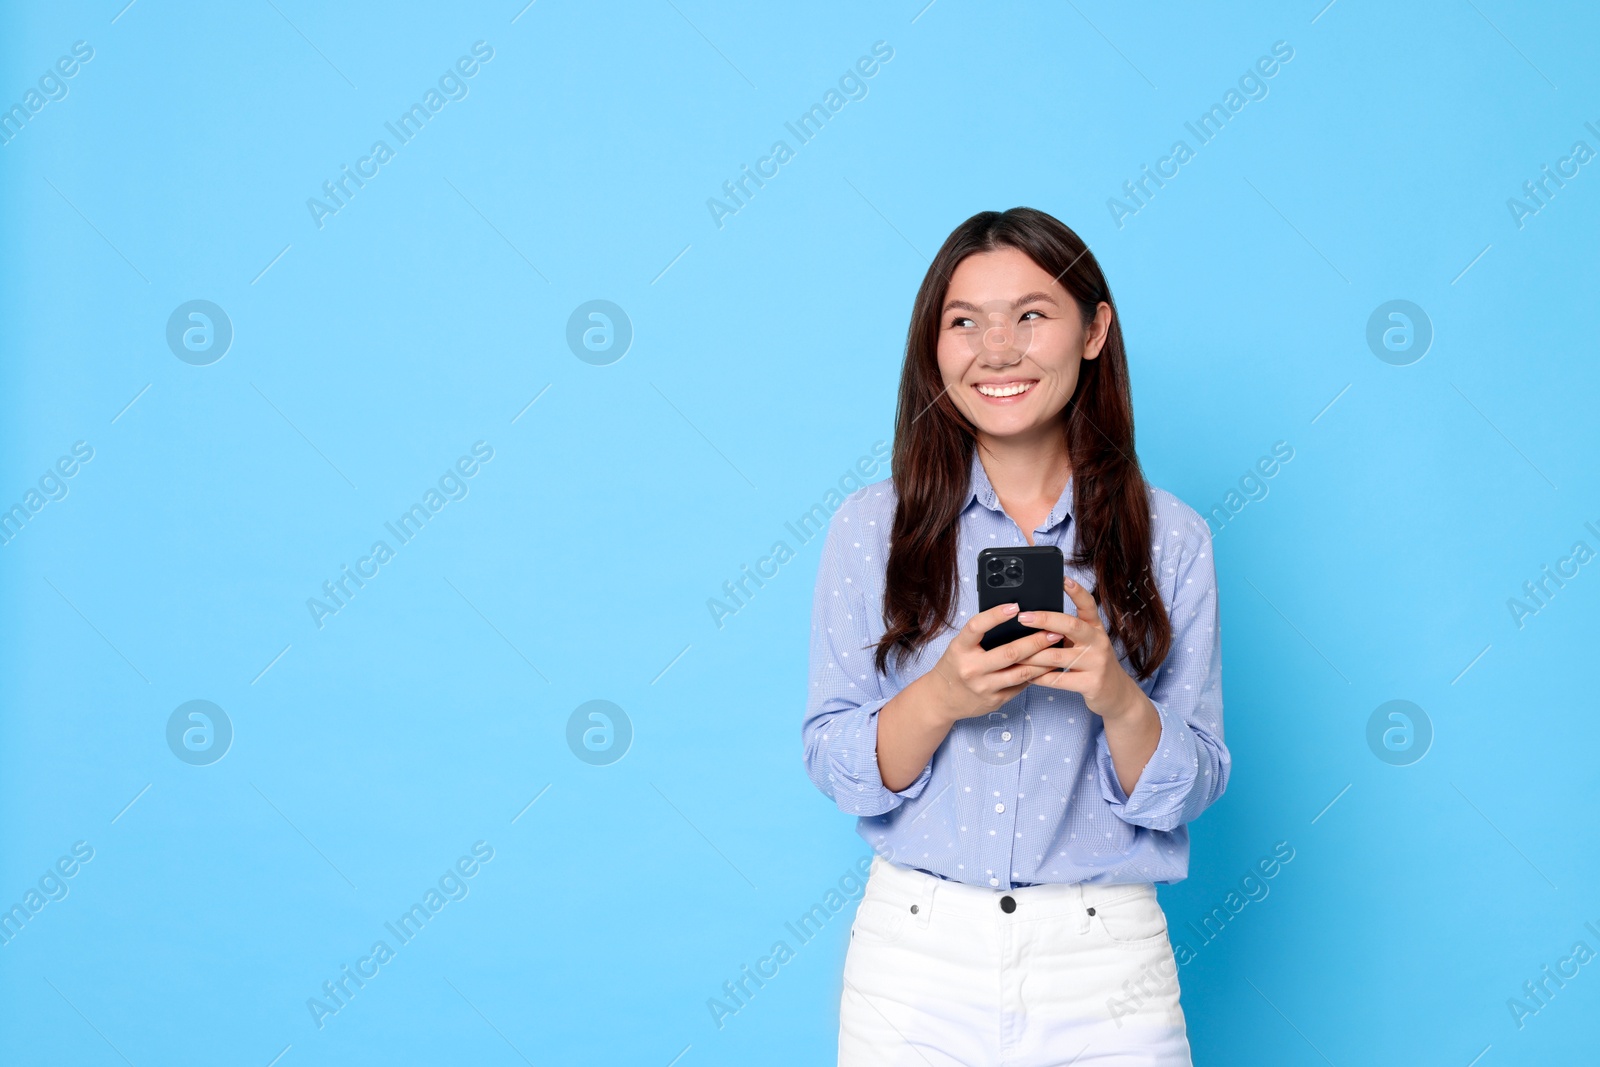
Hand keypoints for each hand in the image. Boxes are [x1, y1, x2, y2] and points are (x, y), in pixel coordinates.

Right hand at [922, 601, 1065, 723]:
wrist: (942, 700)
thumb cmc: (955, 666)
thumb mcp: (960, 647)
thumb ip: (981, 636)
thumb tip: (1014, 618)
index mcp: (960, 649)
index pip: (976, 627)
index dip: (995, 615)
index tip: (1015, 606)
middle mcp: (971, 669)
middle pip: (1009, 653)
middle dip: (1035, 641)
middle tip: (1054, 631)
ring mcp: (984, 687)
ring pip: (1021, 672)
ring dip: (1043, 660)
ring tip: (1058, 648)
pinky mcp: (995, 700)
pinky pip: (1021, 686)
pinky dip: (1036, 675)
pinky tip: (1048, 666)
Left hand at [1015, 576, 1146, 719]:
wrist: (1116, 693)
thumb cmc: (1092, 663)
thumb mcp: (1085, 643)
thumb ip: (1067, 632)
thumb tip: (1033, 617)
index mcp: (1095, 628)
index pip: (1088, 605)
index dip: (1077, 591)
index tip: (1063, 578)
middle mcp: (1098, 642)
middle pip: (1070, 625)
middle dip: (1044, 619)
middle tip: (1022, 617)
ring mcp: (1096, 663)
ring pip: (1057, 656)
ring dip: (1032, 655)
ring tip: (1014, 652)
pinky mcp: (1092, 684)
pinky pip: (1058, 680)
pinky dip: (1039, 678)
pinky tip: (1027, 675)